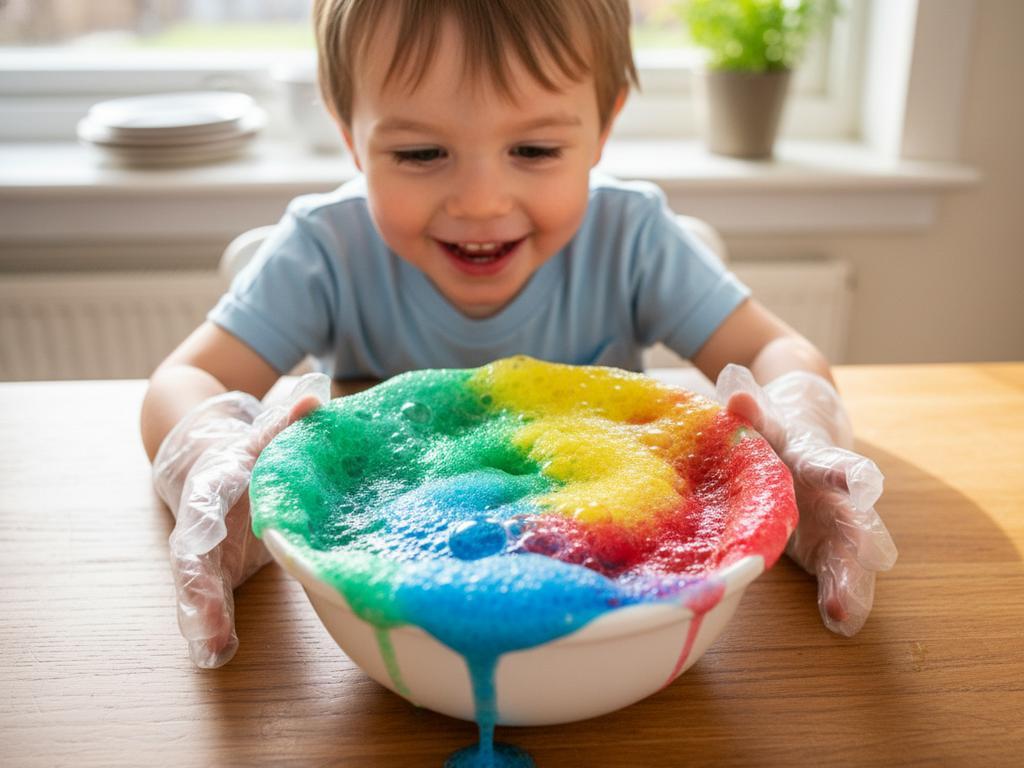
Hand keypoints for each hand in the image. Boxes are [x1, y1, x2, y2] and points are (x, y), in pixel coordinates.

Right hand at [152, 373, 330, 666]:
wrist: (202, 463)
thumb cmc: (241, 456)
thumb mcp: (259, 437)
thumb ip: (284, 424)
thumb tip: (317, 398)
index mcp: (213, 487)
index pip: (207, 504)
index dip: (207, 522)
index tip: (205, 540)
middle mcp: (199, 523)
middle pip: (193, 558)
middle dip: (200, 590)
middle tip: (208, 622)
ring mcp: (200, 551)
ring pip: (195, 586)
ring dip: (203, 616)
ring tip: (211, 647)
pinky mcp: (211, 572)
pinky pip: (210, 600)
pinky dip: (211, 626)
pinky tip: (216, 653)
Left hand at [716, 364, 897, 635]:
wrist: (808, 430)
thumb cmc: (782, 431)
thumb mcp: (767, 420)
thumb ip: (753, 413)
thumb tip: (737, 397)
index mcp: (816, 458)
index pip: (831, 461)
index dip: (841, 470)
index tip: (858, 481)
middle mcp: (835, 493)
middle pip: (854, 517)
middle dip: (859, 540)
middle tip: (868, 559)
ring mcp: (836, 523)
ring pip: (851, 552)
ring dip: (850, 579)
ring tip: (846, 609)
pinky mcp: (827, 546)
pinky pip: (836, 572)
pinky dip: (839, 595)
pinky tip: (840, 621)